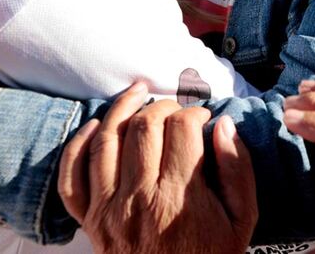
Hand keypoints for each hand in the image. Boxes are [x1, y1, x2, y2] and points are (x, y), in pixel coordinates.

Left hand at [59, 84, 256, 253]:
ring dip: (122, 108)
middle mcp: (138, 199)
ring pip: (106, 139)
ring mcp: (107, 209)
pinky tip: (95, 126)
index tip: (203, 117)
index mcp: (179, 198)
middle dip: (164, 106)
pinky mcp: (88, 220)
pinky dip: (78, 145)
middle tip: (177, 110)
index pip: (183, 128)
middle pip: (145, 126)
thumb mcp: (242, 221)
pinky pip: (72, 174)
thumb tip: (224, 125)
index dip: (195, 112)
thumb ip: (238, 171)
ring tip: (139, 93)